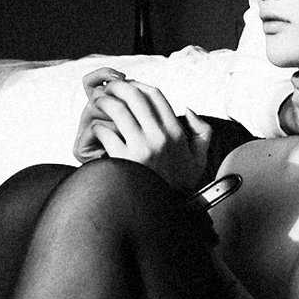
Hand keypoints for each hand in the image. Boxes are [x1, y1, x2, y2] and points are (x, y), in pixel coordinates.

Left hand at [76, 77, 211, 191]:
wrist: (162, 213)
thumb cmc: (178, 186)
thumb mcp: (200, 158)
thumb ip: (202, 131)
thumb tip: (187, 109)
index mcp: (176, 132)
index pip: (156, 95)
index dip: (139, 85)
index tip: (128, 86)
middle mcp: (160, 136)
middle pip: (135, 96)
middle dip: (118, 86)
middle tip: (107, 88)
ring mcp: (141, 148)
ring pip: (117, 109)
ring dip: (104, 101)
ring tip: (97, 102)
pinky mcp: (123, 160)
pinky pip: (105, 132)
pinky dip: (97, 127)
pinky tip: (96, 130)